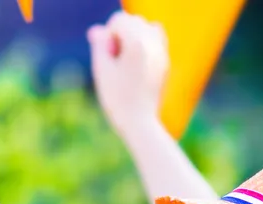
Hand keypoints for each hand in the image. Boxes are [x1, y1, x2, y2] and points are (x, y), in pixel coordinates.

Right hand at [87, 11, 168, 140]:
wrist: (140, 123)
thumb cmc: (117, 99)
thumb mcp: (102, 70)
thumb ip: (99, 45)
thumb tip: (97, 30)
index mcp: (137, 43)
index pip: (119, 20)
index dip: (108, 36)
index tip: (108, 57)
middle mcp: (153, 43)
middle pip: (134, 20)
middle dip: (121, 34)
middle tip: (116, 60)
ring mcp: (162, 53)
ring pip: (147, 27)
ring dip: (134, 36)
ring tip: (127, 59)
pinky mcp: (165, 63)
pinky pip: (157, 39)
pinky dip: (146, 43)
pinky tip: (138, 62)